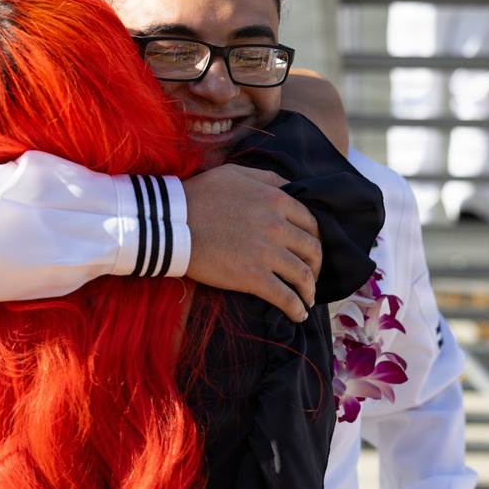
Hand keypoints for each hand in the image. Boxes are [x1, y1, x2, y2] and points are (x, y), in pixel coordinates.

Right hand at [181, 164, 321, 321]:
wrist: (172, 223)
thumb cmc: (199, 195)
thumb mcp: (235, 173)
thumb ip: (266, 178)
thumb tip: (289, 186)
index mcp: (275, 199)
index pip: (310, 222)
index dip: (314, 238)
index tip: (310, 250)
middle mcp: (277, 225)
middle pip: (312, 249)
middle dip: (316, 265)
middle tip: (311, 275)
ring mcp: (267, 252)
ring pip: (303, 275)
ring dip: (309, 290)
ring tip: (307, 298)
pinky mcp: (253, 277)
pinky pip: (285, 297)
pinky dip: (297, 308)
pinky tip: (298, 314)